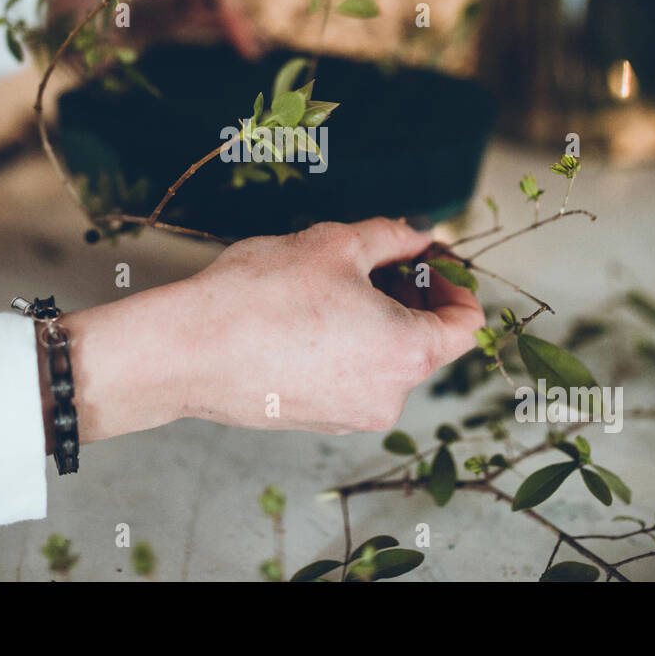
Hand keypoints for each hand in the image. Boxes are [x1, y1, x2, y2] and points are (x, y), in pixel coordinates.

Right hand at [64, 218, 484, 440]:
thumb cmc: (260, 295)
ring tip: (330, 285)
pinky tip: (305, 318)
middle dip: (410, 297)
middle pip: (427, 343)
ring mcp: (353, 415)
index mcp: (408, 352)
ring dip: (376, 320)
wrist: (188, 351)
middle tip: (374, 261)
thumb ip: (392, 237)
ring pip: (386, 360)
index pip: (467, 324)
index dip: (453, 282)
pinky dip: (346, 347)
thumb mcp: (335, 243)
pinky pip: (352, 378)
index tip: (423, 258)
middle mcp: (389, 395)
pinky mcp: (318, 420)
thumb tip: (419, 235)